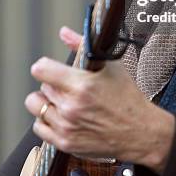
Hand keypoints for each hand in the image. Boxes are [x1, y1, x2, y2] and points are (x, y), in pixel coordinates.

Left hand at [24, 27, 175, 173]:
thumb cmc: (127, 97)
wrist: (139, 131)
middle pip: (41, 87)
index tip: (50, 68)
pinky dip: (46, 120)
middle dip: (53, 84)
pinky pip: (38, 127)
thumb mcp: (110, 66)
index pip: (41, 70)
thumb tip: (64, 32)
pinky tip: (61, 116)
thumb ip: (82, 46)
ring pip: (36, 106)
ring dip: (47, 101)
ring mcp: (66, 126)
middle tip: (69, 87)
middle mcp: (71, 106)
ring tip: (63, 101)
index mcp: (82, 85)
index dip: (44, 66)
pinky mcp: (65, 142)